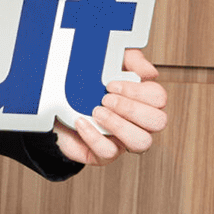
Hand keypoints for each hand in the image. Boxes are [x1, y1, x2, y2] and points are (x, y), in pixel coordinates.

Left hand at [55, 49, 168, 165]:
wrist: (55, 107)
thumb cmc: (86, 87)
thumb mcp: (105, 64)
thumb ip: (128, 59)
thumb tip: (148, 71)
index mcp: (142, 100)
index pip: (158, 98)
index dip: (138, 91)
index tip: (111, 84)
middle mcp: (138, 123)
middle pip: (158, 121)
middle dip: (131, 108)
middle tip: (105, 99)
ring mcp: (123, 140)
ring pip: (141, 142)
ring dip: (119, 125)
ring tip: (96, 112)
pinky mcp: (103, 154)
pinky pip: (108, 153)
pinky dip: (94, 137)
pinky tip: (81, 122)